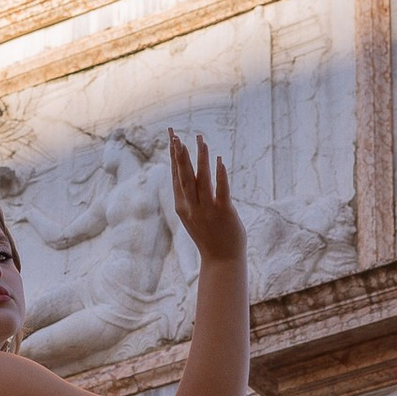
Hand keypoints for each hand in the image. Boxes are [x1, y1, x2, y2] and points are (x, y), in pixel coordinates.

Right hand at [167, 131, 243, 263]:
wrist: (221, 261)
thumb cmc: (209, 238)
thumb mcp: (194, 217)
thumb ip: (192, 199)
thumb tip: (193, 177)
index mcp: (182, 207)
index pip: (176, 177)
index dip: (173, 157)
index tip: (172, 139)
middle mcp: (191, 207)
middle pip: (184, 176)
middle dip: (179, 154)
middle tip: (176, 135)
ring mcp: (207, 210)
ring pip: (202, 179)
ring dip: (201, 158)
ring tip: (201, 140)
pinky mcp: (224, 212)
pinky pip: (221, 190)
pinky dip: (220, 175)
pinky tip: (220, 161)